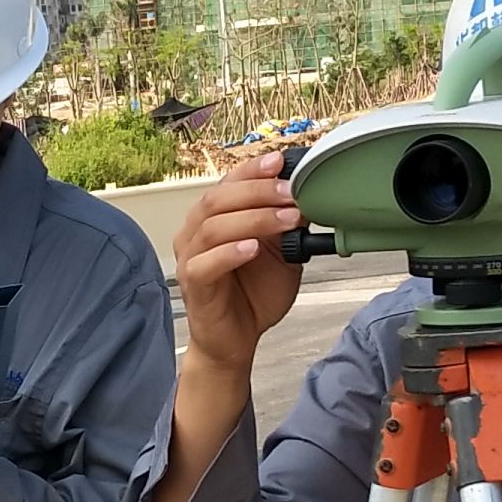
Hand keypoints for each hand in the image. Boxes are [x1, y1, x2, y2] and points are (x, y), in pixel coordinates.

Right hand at [172, 151, 304, 373]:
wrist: (237, 340)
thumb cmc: (253, 294)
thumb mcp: (280, 253)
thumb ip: (287, 226)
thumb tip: (311, 196)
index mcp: (215, 217)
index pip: (228, 182)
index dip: (253, 170)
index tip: (281, 161)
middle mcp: (196, 232)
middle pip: (219, 199)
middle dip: (259, 191)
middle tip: (292, 192)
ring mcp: (190, 258)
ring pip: (213, 227)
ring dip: (253, 218)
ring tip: (286, 219)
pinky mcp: (192, 285)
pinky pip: (204, 264)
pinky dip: (229, 253)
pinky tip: (252, 248)